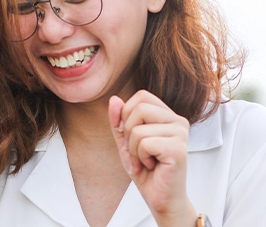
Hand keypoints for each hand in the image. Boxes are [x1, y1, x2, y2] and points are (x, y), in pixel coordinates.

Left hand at [108, 90, 196, 226]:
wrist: (160, 197)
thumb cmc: (145, 169)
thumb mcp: (126, 142)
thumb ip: (119, 121)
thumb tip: (114, 99)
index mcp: (168, 115)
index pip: (141, 96)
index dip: (127, 114)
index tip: (129, 136)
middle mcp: (178, 121)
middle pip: (139, 108)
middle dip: (128, 133)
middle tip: (137, 151)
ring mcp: (180, 133)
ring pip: (138, 129)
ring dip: (133, 150)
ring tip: (145, 161)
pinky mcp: (178, 148)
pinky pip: (145, 143)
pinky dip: (140, 158)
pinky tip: (151, 166)